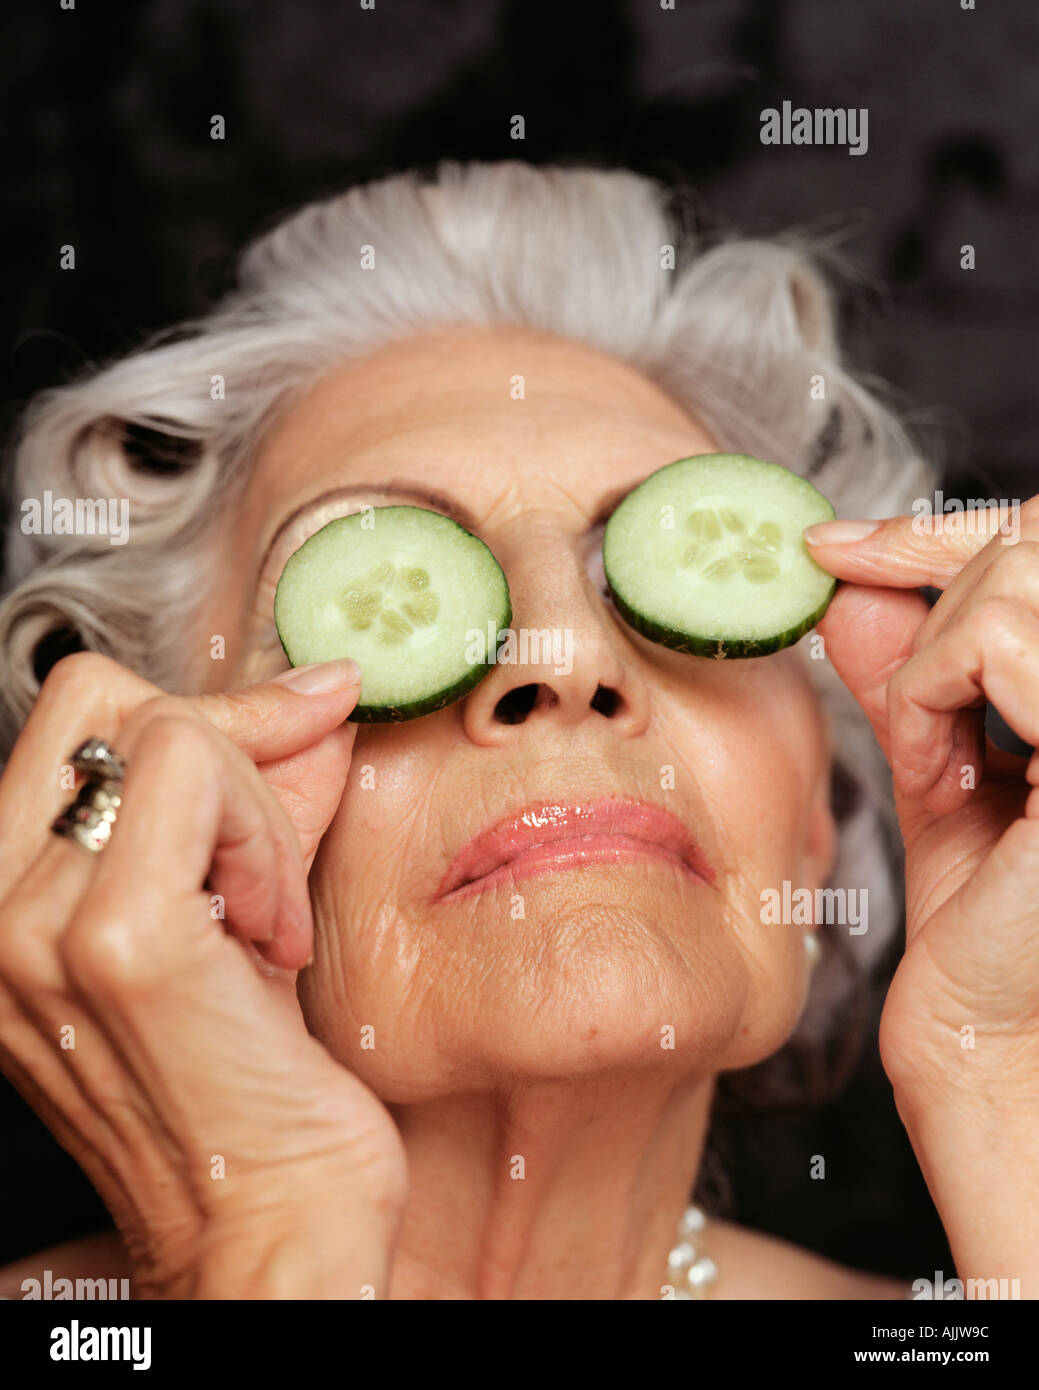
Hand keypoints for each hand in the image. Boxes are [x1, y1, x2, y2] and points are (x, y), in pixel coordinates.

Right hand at [0, 652, 406, 1298]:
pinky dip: (264, 839)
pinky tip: (272, 936)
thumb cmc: (253, 1098)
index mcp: (9, 906)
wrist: (269, 1234)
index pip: (81, 714)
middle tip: (271, 847)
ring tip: (268, 919)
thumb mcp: (236, 918)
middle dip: (223, 741)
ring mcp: (42, 928)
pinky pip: (202, 782)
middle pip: (104, 698)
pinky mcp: (120, 944)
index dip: (203, 714)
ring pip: (169, 732)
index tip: (293, 733)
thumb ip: (258, 803)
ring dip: (255, 810)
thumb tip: (315, 702)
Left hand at [804, 500, 1038, 1288]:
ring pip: (1019, 572)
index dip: (940, 530)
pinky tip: (940, 774)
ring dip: (931, 656)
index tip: (831, 544)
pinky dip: (932, 692)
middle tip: (888, 675)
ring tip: (929, 752)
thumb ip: (915, 665)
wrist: (983, 1031)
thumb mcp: (943, 754)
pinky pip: (998, 638)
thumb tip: (853, 576)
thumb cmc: (978, 914)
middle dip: (931, 577)